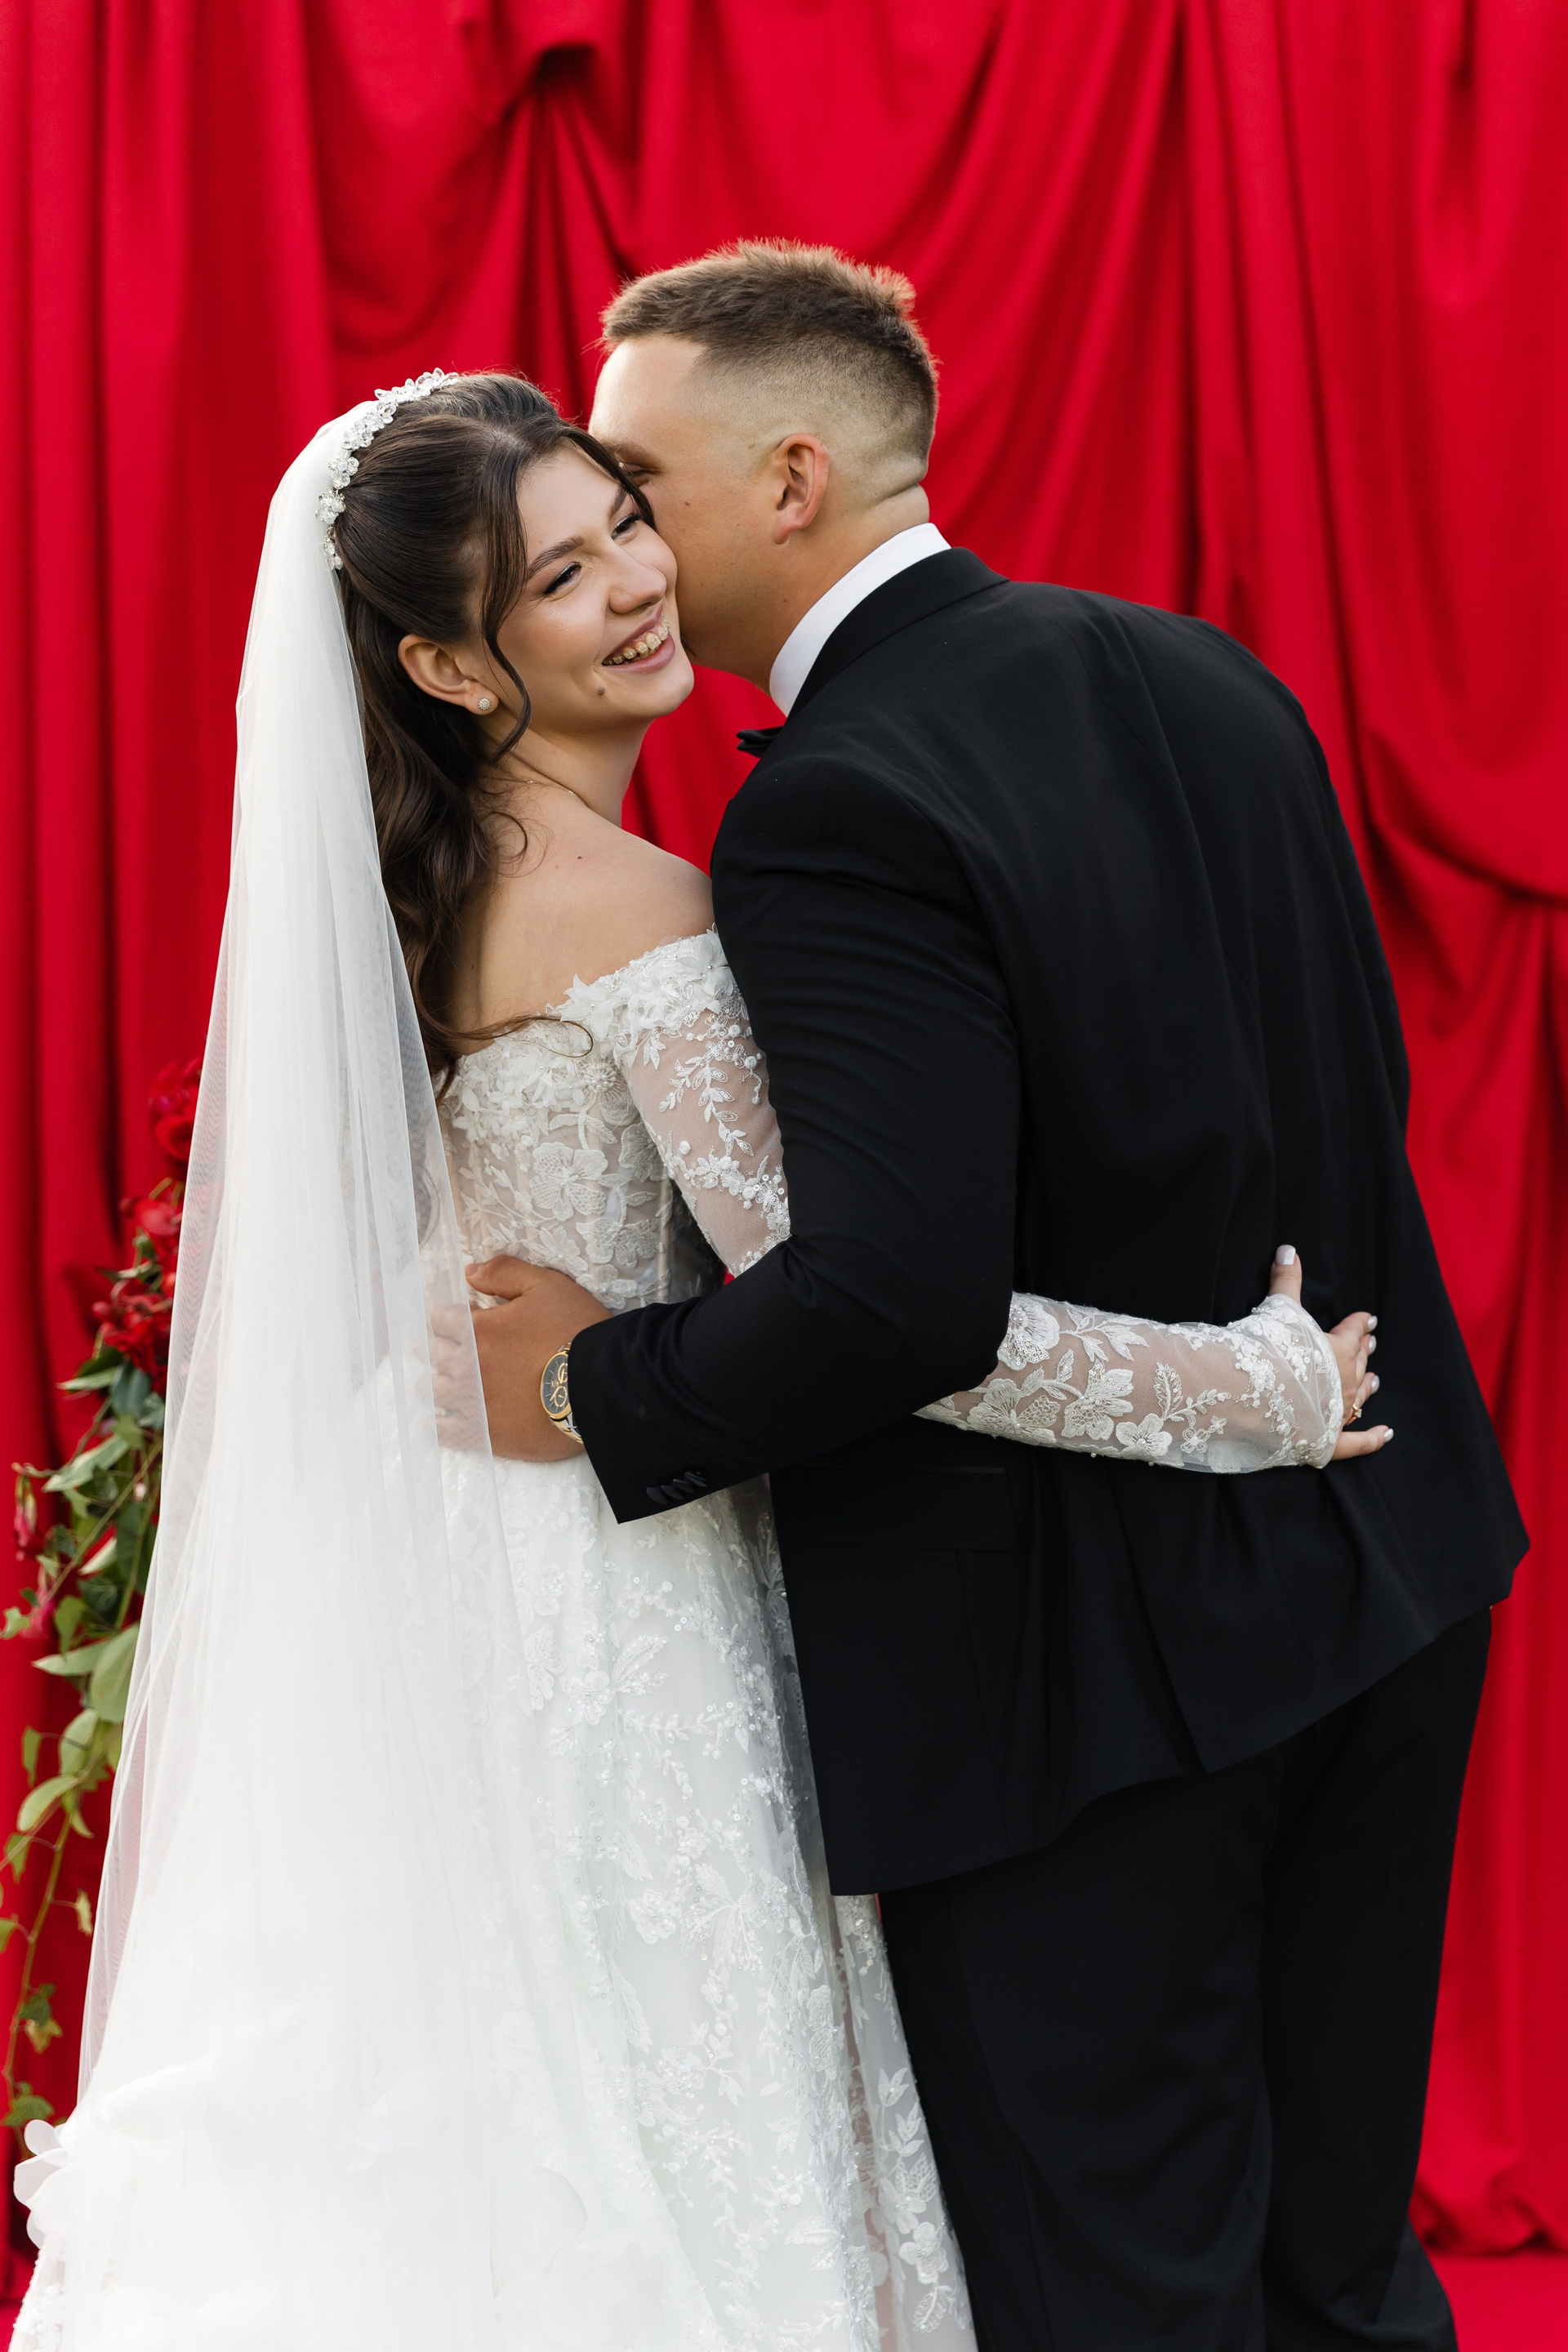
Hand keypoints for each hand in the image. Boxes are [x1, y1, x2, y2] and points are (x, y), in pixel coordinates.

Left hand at [432, 1256, 609, 1461]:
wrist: (601, 1386)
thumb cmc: (575, 1332)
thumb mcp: (546, 1286)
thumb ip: (505, 1272)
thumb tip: (469, 1272)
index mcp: (477, 1329)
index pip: (441, 1320)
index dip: (450, 1319)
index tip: (461, 1323)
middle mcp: (466, 1366)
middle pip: (434, 1355)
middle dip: (440, 1348)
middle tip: (449, 1350)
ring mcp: (473, 1402)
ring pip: (434, 1391)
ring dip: (437, 1383)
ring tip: (445, 1383)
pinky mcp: (484, 1434)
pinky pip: (446, 1431)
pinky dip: (440, 1423)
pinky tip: (443, 1419)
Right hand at [1267, 1245, 1391, 1460]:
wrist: (1252, 1396)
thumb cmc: (1268, 1351)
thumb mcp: (1279, 1309)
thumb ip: (1286, 1280)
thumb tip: (1289, 1249)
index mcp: (1337, 1350)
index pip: (1353, 1331)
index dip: (1359, 1323)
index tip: (1367, 1318)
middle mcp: (1344, 1382)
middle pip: (1359, 1363)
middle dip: (1364, 1351)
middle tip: (1370, 1343)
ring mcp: (1338, 1413)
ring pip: (1360, 1397)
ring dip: (1368, 1386)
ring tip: (1375, 1379)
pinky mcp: (1328, 1441)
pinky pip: (1357, 1443)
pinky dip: (1373, 1439)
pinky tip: (1386, 1434)